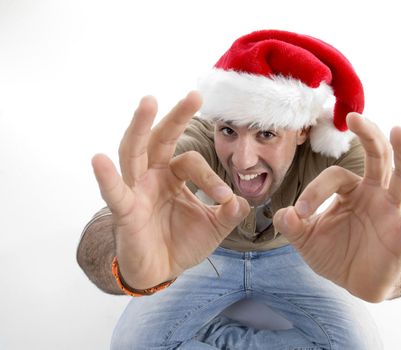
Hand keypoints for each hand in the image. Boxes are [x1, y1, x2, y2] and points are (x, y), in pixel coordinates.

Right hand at [92, 92, 248, 288]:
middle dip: (176, 117)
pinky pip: (114, 193)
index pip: (192, 162)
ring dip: (139, 127)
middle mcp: (153, 176)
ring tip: (148, 102)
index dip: (211, 176)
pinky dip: (106, 178)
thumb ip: (230, 213)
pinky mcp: (124, 211)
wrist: (161, 271)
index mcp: (173, 175)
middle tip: (195, 95)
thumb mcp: (214, 227)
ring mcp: (136, 190)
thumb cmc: (182, 243)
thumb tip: (241, 201)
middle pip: (160, 139)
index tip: (225, 197)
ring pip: (134, 152)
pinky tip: (99, 159)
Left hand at [273, 113, 400, 301]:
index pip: (335, 177)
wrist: (353, 282)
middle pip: (378, 158)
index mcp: (351, 190)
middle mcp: (375, 193)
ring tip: (400, 131)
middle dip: (369, 136)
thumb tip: (284, 214)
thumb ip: (293, 226)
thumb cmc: (334, 254)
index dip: (315, 191)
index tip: (300, 214)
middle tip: (354, 115)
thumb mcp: (306, 240)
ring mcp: (392, 211)